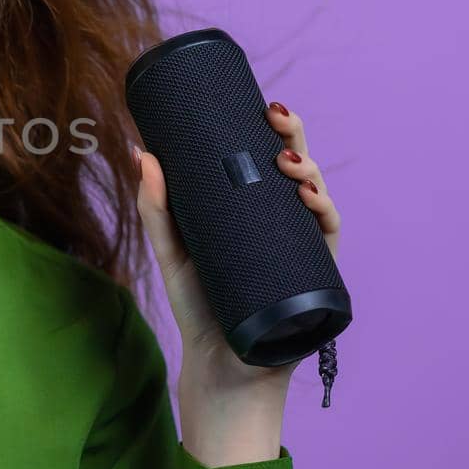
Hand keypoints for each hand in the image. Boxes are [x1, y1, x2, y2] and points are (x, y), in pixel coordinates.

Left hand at [133, 100, 342, 385]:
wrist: (219, 364)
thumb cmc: (199, 305)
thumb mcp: (171, 250)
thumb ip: (156, 206)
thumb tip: (141, 152)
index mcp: (252, 209)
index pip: (269, 159)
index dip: (275, 130)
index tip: (264, 104)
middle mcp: (282, 221)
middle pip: (296, 169)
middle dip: (294, 137)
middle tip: (277, 117)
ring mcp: (301, 246)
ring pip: (316, 195)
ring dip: (309, 171)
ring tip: (285, 160)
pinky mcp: (315, 274)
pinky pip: (327, 235)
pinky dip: (324, 212)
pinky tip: (308, 199)